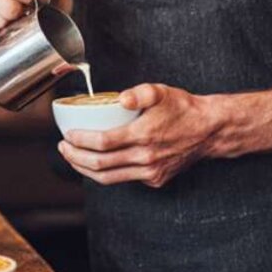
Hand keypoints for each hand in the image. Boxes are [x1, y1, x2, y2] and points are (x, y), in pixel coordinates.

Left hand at [59, 84, 222, 187]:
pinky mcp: (155, 180)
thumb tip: (121, 99)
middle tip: (63, 148)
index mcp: (144, 135)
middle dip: (75, 157)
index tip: (67, 135)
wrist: (208, 130)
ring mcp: (151, 172)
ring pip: (109, 178)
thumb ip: (140, 93)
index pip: (102, 143)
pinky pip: (124, 179)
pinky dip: (106, 173)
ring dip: (86, 170)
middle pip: (100, 165)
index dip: (80, 141)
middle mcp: (146, 158)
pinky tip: (97, 162)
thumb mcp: (161, 91)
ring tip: (73, 158)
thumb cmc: (182, 108)